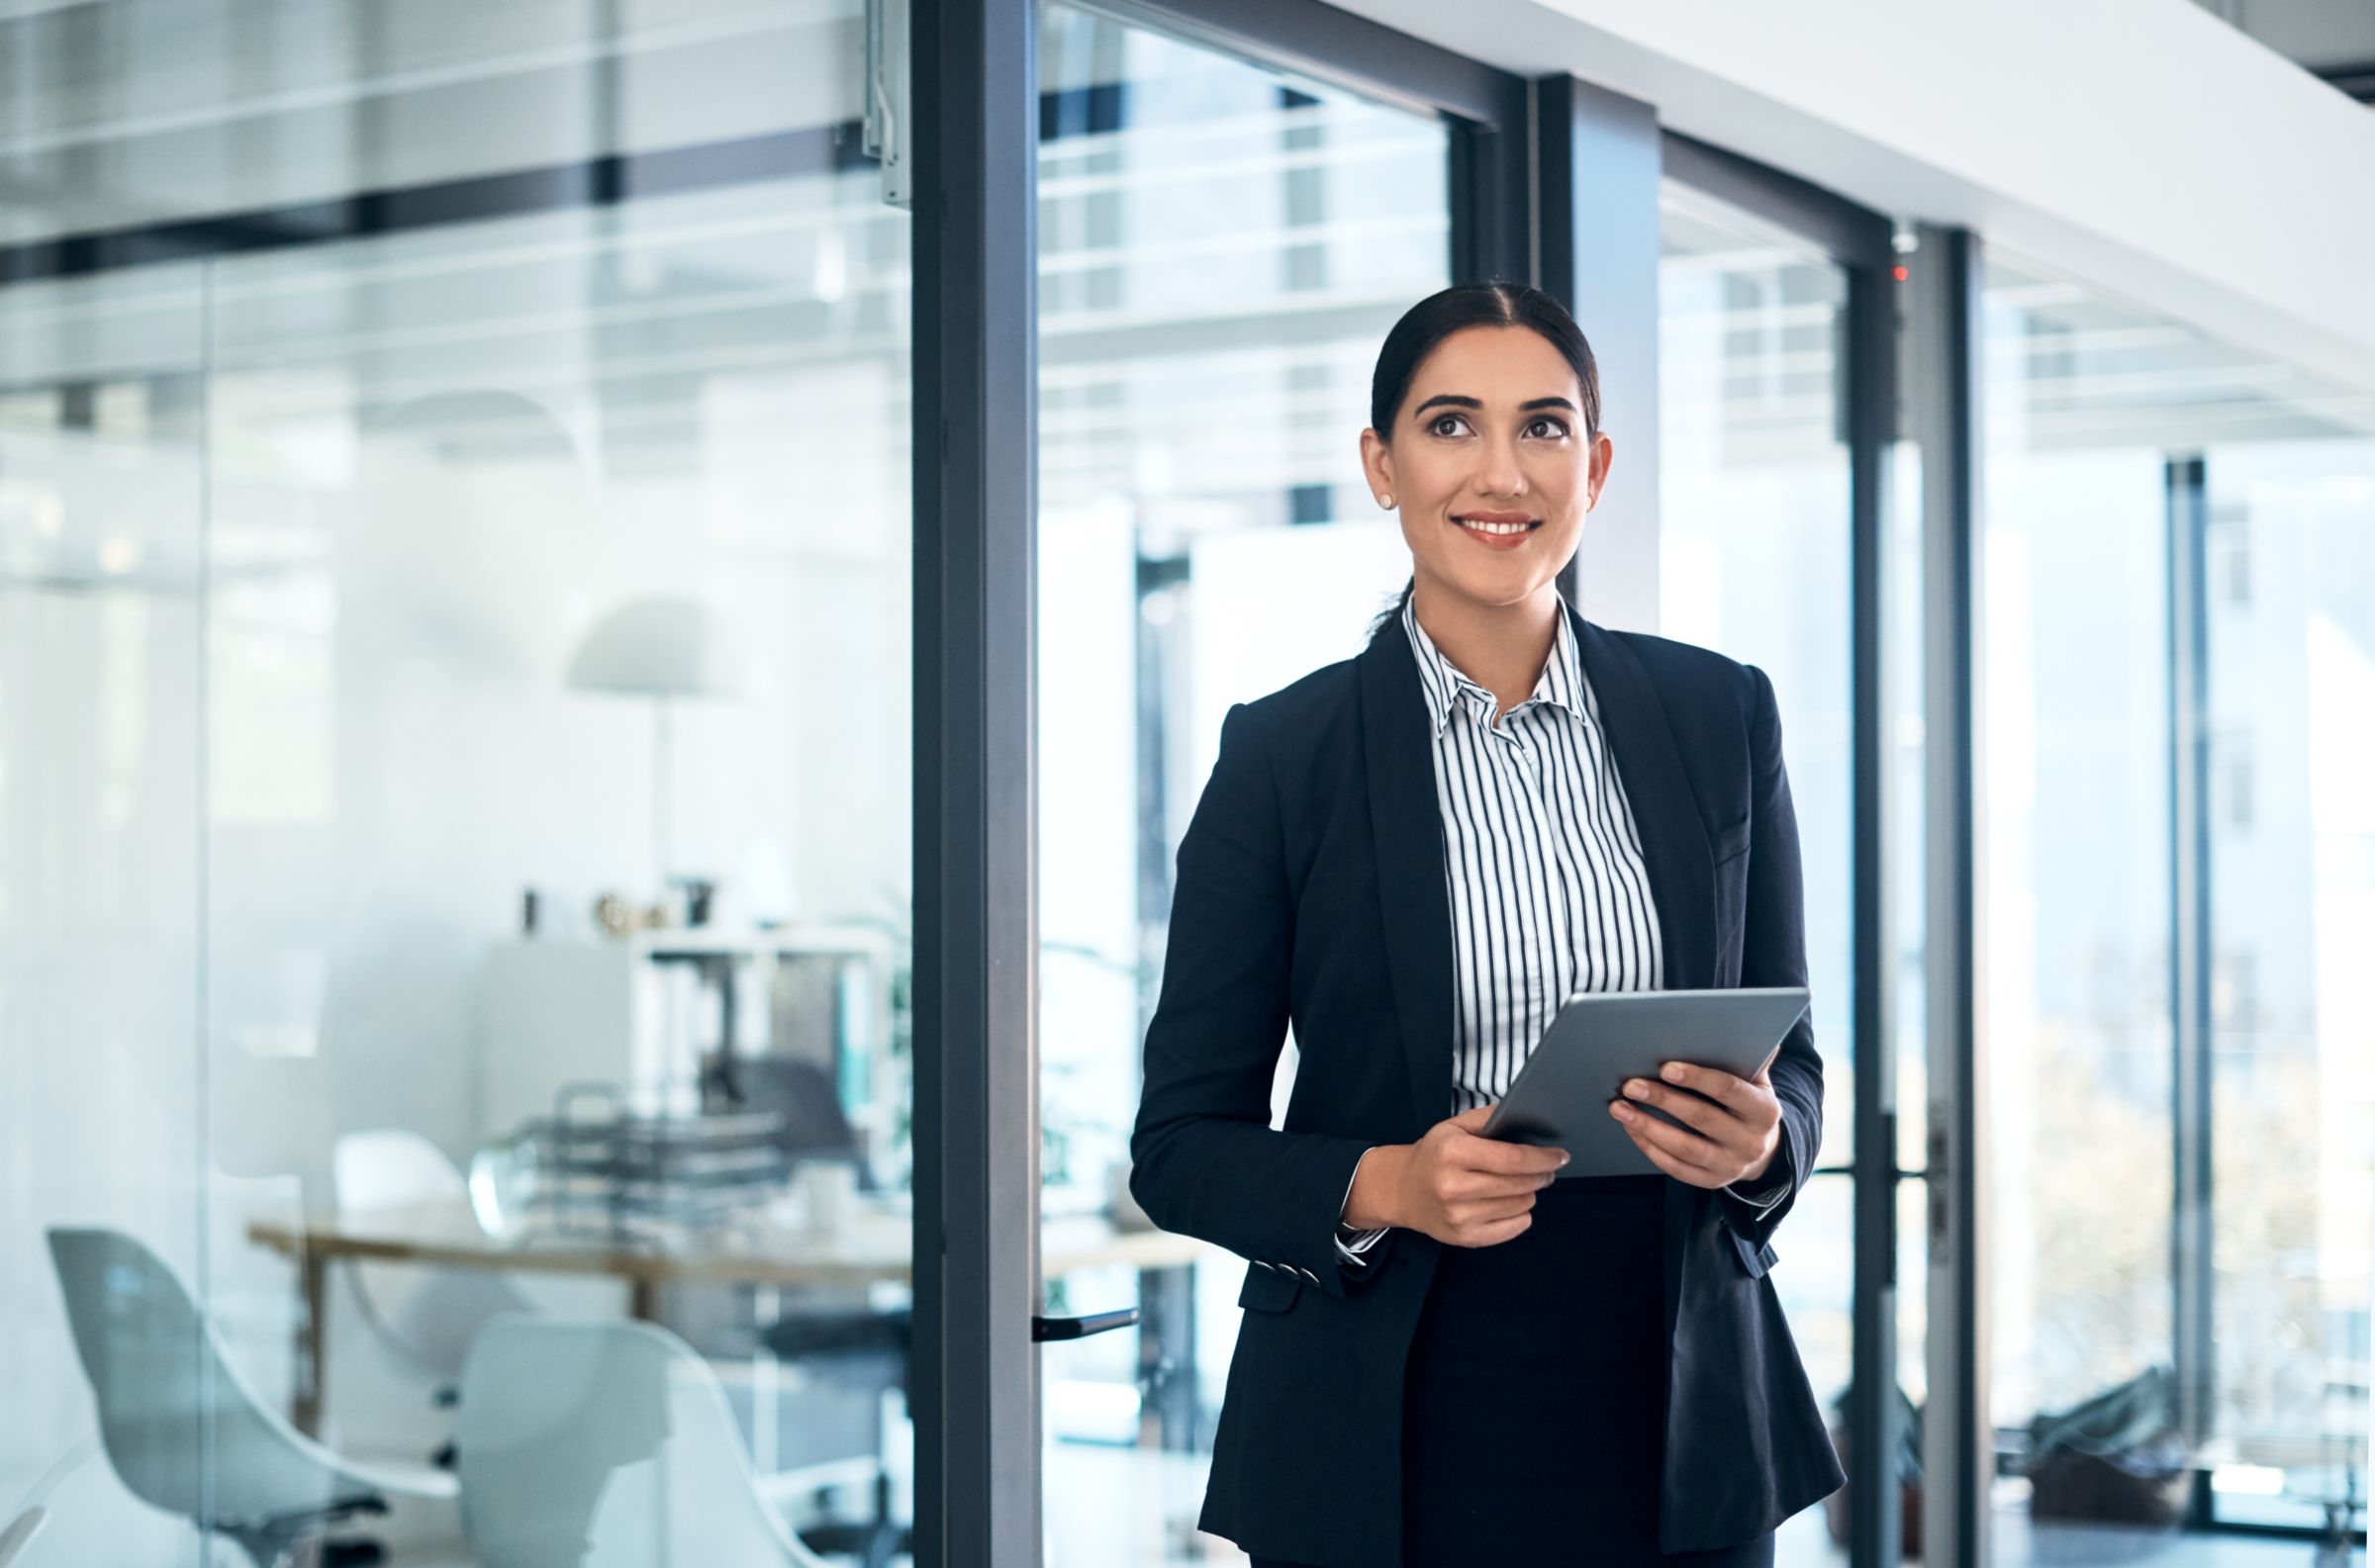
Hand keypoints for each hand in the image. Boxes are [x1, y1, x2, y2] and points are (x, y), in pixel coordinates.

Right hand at [1344, 1107, 1567, 1247]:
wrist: (1402, 1191)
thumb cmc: (1435, 1154)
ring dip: (1528, 1193)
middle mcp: (1454, 1187)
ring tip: (1518, 1184)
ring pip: (1521, 1205)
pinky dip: (1520, 1214)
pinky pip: (1515, 1227)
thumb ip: (1489, 1118)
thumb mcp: (1454, 1126)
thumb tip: (1529, 1115)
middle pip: (1520, 1184)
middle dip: (1541, 1175)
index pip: (1512, 1159)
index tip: (1561, 1156)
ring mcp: (1459, 1217)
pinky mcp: (1465, 1238)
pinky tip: (1510, 1203)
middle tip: (1546, 1170)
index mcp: (1453, 1153)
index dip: (1543, 1158)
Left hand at [1609, 1061, 1781, 1189]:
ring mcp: (1730, 1165)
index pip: (1729, 1090)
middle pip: (1701, 1118)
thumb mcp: (1757, 1080)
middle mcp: (1750, 1141)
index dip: (1697, 1078)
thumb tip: (1748, 1022)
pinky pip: (1675, 1167)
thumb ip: (1749, 1056)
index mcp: (1764, 1110)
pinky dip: (1649, 1147)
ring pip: (1684, 1147)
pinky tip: (1630, 1128)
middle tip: (1630, 1084)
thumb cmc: (1748, 1103)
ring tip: (1618, 1107)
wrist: (1763, 1150)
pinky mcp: (1710, 1181)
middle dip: (1662, 1099)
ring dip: (1647, 1126)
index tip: (1665, 1067)